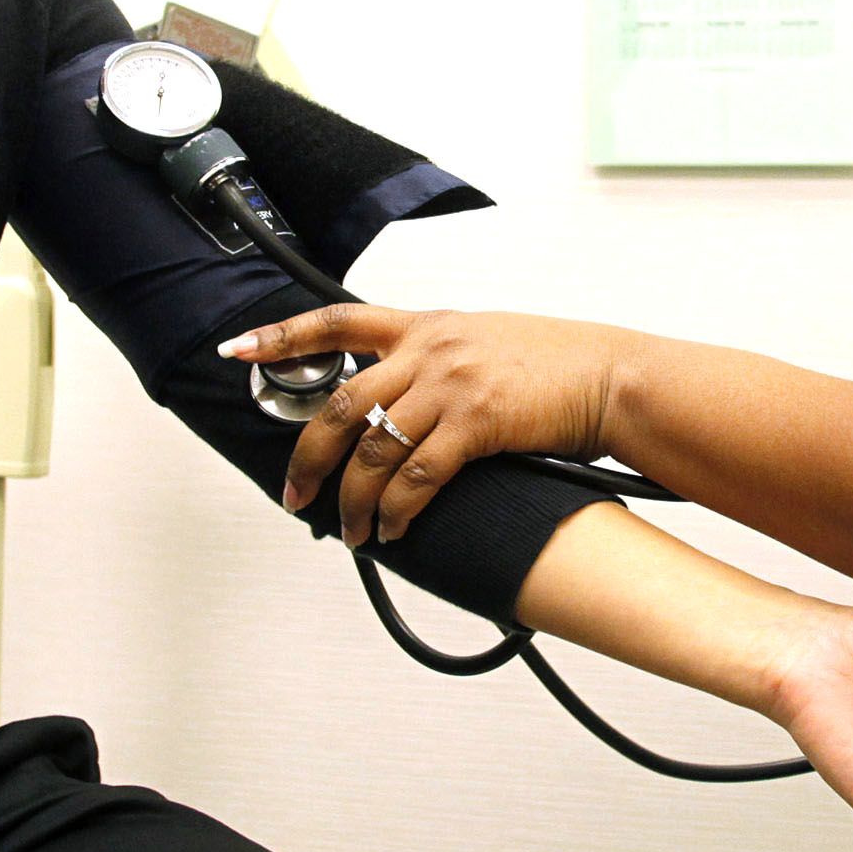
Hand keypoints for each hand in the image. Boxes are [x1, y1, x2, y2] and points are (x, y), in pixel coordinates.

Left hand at [226, 304, 639, 545]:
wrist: (613, 377)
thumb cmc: (556, 366)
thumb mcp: (484, 343)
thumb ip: (434, 361)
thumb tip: (394, 401)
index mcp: (426, 323)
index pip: (336, 319)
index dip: (282, 335)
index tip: (239, 349)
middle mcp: (430, 347)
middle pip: (341, 404)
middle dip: (308, 458)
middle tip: (295, 497)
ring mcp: (452, 382)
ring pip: (374, 448)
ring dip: (354, 501)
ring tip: (352, 532)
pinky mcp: (477, 420)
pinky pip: (417, 475)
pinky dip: (398, 510)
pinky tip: (396, 530)